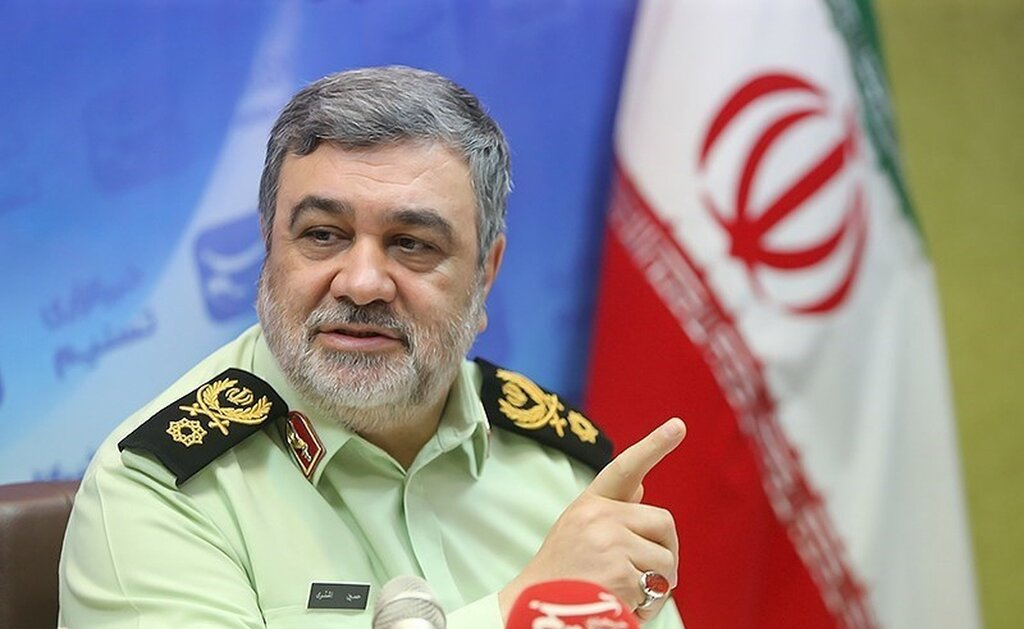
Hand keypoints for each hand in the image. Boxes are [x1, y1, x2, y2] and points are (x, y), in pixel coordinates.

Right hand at [499, 417, 685, 622]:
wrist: (532, 611)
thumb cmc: (560, 575)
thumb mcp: (577, 531)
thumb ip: (610, 511)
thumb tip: (642, 487)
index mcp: (590, 504)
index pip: (625, 469)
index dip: (654, 445)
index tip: (678, 425)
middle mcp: (599, 517)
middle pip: (664, 523)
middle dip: (666, 552)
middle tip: (652, 576)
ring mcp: (610, 543)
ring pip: (667, 562)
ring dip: (658, 587)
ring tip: (628, 595)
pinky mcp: (620, 573)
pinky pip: (657, 590)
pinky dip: (647, 608)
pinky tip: (622, 608)